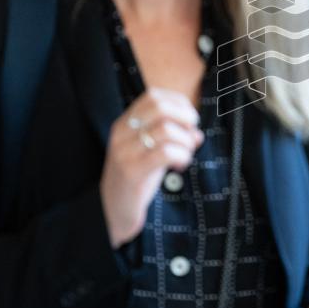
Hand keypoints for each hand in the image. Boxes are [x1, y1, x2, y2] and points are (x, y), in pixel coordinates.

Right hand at [100, 88, 202, 246]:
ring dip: (186, 143)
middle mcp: (121, 132)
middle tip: (190, 138)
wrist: (111, 211)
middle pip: (161, 107)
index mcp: (125, 123)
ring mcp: (124, 151)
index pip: (154, 95)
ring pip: (166, 130)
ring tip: (184, 156)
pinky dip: (182, 157)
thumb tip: (197, 132)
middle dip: (185, 119)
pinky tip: (178, 167)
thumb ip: (174, 137)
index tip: (189, 121)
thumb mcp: (154, 151)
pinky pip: (165, 152)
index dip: (179, 103)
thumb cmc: (137, 178)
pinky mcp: (132, 171)